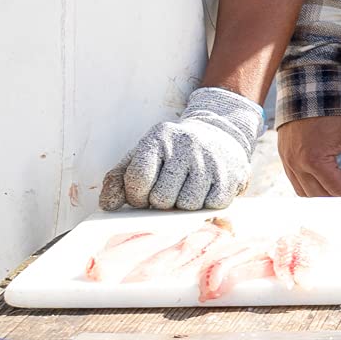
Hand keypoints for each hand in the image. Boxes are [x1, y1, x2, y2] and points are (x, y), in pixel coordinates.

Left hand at [115, 87, 264, 209]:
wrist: (220, 133)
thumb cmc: (174, 152)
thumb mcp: (144, 155)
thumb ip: (119, 178)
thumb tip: (108, 206)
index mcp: (160, 137)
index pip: (138, 179)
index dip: (136, 196)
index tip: (142, 195)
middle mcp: (187, 145)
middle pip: (163, 198)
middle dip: (161, 202)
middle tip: (168, 192)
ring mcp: (211, 160)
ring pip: (187, 205)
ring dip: (184, 206)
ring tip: (186, 190)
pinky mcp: (232, 175)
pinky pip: (212, 206)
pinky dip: (206, 206)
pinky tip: (205, 191)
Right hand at [278, 114, 340, 198]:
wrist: (307, 88)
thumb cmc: (329, 106)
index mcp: (315, 160)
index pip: (339, 190)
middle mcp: (298, 165)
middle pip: (321, 198)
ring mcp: (289, 163)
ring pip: (305, 195)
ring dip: (324, 201)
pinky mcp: (285, 159)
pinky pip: (296, 184)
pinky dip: (309, 191)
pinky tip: (322, 191)